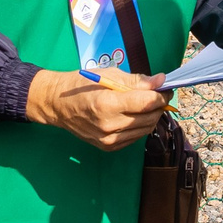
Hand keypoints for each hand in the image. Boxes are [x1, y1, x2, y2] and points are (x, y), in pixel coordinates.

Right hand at [25, 66, 165, 148]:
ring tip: (147, 104)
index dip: (161, 95)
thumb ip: (137, 81)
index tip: (165, 88)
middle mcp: (109, 125)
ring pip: (145, 129)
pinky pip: (135, 137)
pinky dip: (140, 126)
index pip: (147, 103)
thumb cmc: (82, 85)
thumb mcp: (109, 75)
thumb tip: (161, 81)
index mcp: (107, 104)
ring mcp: (108, 139)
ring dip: (152, 116)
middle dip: (159, 105)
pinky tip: (134, 115)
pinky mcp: (108, 147)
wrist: (57, 105)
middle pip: (149, 118)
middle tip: (159, 95)